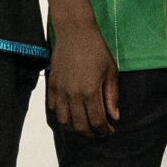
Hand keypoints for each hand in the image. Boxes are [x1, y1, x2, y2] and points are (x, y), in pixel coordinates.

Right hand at [46, 21, 119, 138]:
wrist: (74, 33)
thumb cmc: (96, 50)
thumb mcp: (111, 72)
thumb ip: (112, 96)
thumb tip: (115, 117)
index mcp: (90, 92)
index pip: (97, 122)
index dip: (104, 131)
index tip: (110, 131)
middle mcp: (72, 95)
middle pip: (80, 126)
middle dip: (91, 133)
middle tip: (99, 132)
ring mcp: (59, 91)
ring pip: (64, 121)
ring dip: (76, 128)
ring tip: (86, 126)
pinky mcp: (51, 86)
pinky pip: (53, 109)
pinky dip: (62, 117)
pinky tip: (72, 115)